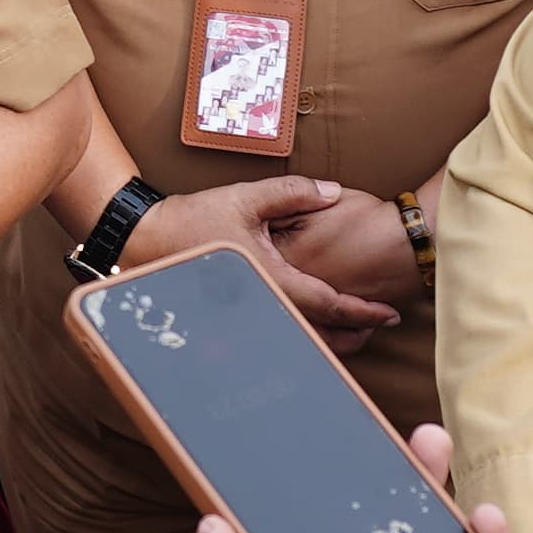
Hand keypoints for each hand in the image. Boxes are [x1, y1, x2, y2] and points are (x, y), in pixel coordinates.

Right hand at [125, 175, 397, 342]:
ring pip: (299, 339)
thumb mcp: (245, 198)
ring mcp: (247, 318)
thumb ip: (293, 193)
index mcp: (270, 278)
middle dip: (353, 333)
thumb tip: (335, 193)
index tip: (387, 313)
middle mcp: (262, 305)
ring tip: (355, 329)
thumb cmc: (192, 220)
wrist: (144, 241)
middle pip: (319, 334)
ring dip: (330, 338)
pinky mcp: (235, 319)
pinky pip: (278, 334)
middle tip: (380, 324)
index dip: (362, 310)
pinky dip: (303, 334)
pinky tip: (312, 325)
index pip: (327, 302)